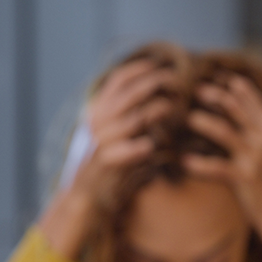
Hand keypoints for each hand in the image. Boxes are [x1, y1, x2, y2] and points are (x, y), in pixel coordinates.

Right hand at [39, 60, 175, 259]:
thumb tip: (150, 94)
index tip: (161, 64)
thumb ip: (124, 115)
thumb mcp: (109, 134)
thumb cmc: (103, 165)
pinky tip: (158, 144)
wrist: (84, 197)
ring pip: (135, 118)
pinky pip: (134, 147)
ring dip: (158, 110)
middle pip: (130, 93)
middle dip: (156, 83)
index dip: (141, 69)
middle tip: (177, 80)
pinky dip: (148, 144)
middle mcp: (97, 122)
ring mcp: (101, 141)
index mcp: (96, 111)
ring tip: (175, 107)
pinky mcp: (108, 162)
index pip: (118, 80)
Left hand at [183, 76, 261, 257]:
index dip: (225, 84)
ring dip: (202, 122)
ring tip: (187, 118)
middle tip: (192, 89)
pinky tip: (184, 161)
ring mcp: (255, 157)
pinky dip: (198, 164)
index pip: (247, 95)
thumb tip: (233, 93)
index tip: (206, 74)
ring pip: (223, 131)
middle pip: (232, 106)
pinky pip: (216, 167)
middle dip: (211, 95)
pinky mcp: (244, 177)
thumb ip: (255, 121)